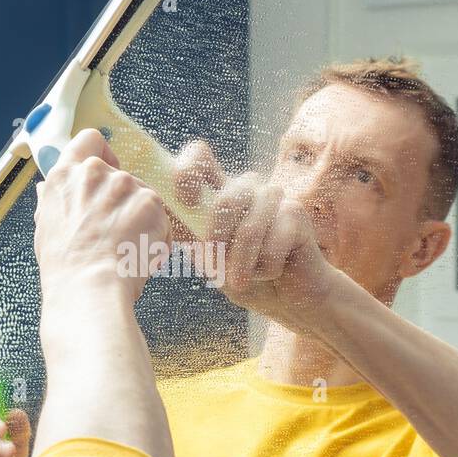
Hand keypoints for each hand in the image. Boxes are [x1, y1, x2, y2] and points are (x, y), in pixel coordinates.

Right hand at [33, 128, 169, 303]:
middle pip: (120, 175)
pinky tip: (140, 255)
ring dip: (139, 220)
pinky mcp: (150, 201)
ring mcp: (124, 184)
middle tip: (115, 233)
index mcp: (65, 176)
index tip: (107, 168)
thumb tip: (47, 188)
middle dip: (123, 202)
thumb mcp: (46, 228)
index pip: (88, 141)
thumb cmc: (66, 267)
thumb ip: (51, 201)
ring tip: (125, 250)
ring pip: (141, 197)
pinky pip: (159, 216)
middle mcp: (94, 173)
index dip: (102, 153)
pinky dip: (155, 236)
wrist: (89, 287)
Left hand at [171, 140, 337, 333]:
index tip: (186, 201)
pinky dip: (266, 269)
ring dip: (242, 264)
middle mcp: (245, 187)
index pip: (198, 158)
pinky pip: (273, 244)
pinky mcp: (295, 213)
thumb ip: (188, 234)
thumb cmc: (243, 275)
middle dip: (217, 243)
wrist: (286, 299)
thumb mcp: (206, 258)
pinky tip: (272, 272)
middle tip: (214, 270)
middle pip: (225, 200)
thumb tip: (161, 212)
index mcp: (217, 192)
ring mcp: (272, 196)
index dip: (188, 171)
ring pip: (249, 229)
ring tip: (242, 280)